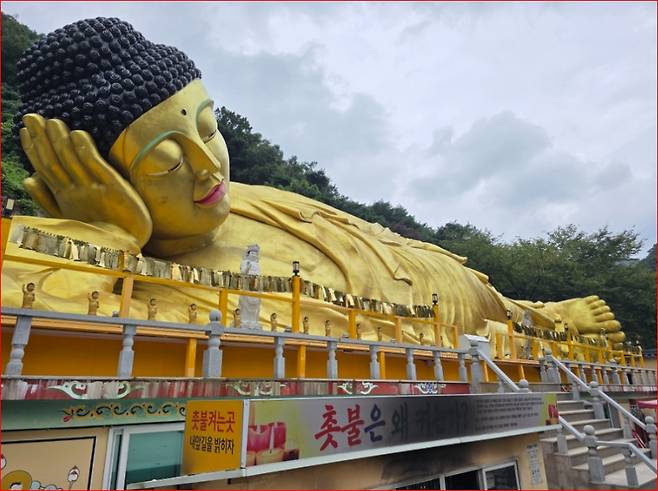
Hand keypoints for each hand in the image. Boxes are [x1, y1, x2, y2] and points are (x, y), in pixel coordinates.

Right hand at [20, 114, 151, 247]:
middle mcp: (75, 193)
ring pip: (71, 162)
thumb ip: (48, 199)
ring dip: (60, 140)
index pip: (45, 168)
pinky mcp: (114, 189)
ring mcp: (93, 191)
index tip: (25, 130)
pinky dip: (85, 150)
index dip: (34, 148)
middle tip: (31, 117)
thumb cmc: (100, 231)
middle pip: (54, 162)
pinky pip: (96, 167)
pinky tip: (78, 134)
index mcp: (64, 198)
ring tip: (53, 121)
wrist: (127, 249)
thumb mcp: (69, 217)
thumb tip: (28, 179)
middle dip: (42, 139)